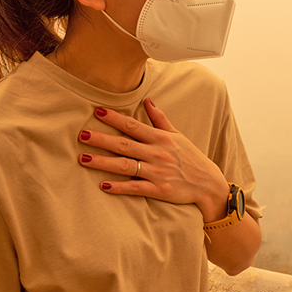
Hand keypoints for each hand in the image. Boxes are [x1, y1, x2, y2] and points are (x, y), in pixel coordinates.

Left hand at [78, 98, 230, 221]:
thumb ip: (160, 119)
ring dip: (104, 162)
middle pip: (125, 144)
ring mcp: (158, 173)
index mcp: (161, 139)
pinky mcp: (159, 190)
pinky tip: (104, 185)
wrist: (208, 184)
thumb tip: (148, 101)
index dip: (115, 119)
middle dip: (102, 139)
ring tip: (84, 159)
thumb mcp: (178, 135)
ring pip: (126, 166)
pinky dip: (120, 187)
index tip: (98, 112)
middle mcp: (158, 154)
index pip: (134, 126)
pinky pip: (136, 188)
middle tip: (82, 135)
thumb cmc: (191, 158)